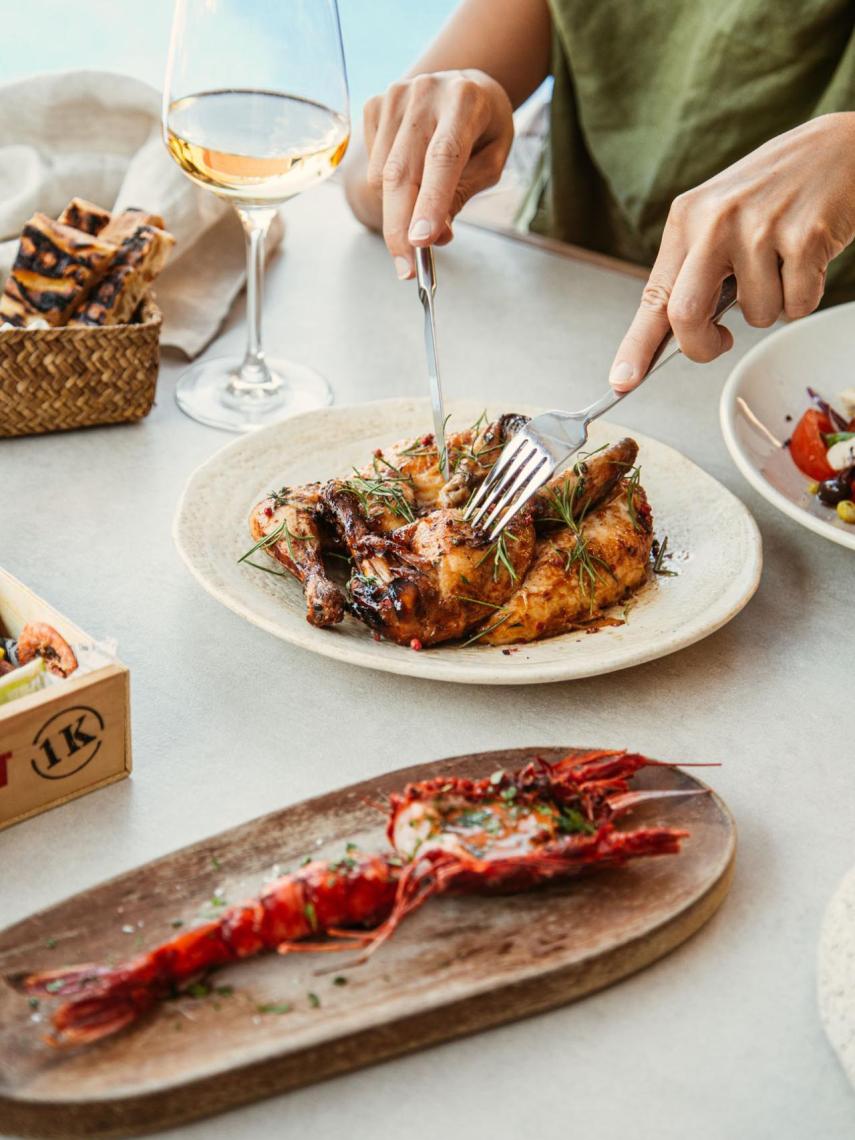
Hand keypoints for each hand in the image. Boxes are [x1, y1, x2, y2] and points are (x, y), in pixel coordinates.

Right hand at [359, 69, 513, 277]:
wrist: (465, 85)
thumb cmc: (483, 129)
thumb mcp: (491, 162)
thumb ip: (463, 196)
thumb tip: (433, 236)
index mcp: (464, 101)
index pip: (444, 157)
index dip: (430, 202)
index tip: (421, 241)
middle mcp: (425, 92)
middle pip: (402, 171)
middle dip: (400, 226)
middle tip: (406, 267)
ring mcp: (394, 96)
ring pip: (382, 175)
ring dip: (397, 211)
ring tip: (422, 212)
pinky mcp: (374, 105)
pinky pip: (373, 165)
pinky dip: (388, 187)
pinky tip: (411, 174)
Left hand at [610, 113, 854, 391]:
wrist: (839, 148)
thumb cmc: (776, 192)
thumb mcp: (720, 217)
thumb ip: (696, 268)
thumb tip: (677, 334)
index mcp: (687, 219)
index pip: (654, 295)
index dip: (636, 346)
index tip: (622, 382)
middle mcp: (716, 221)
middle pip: (687, 315)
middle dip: (702, 346)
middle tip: (720, 343)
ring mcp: (759, 228)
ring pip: (754, 317)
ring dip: (771, 307)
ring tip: (781, 264)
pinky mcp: (804, 238)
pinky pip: (796, 305)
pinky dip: (803, 296)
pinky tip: (806, 259)